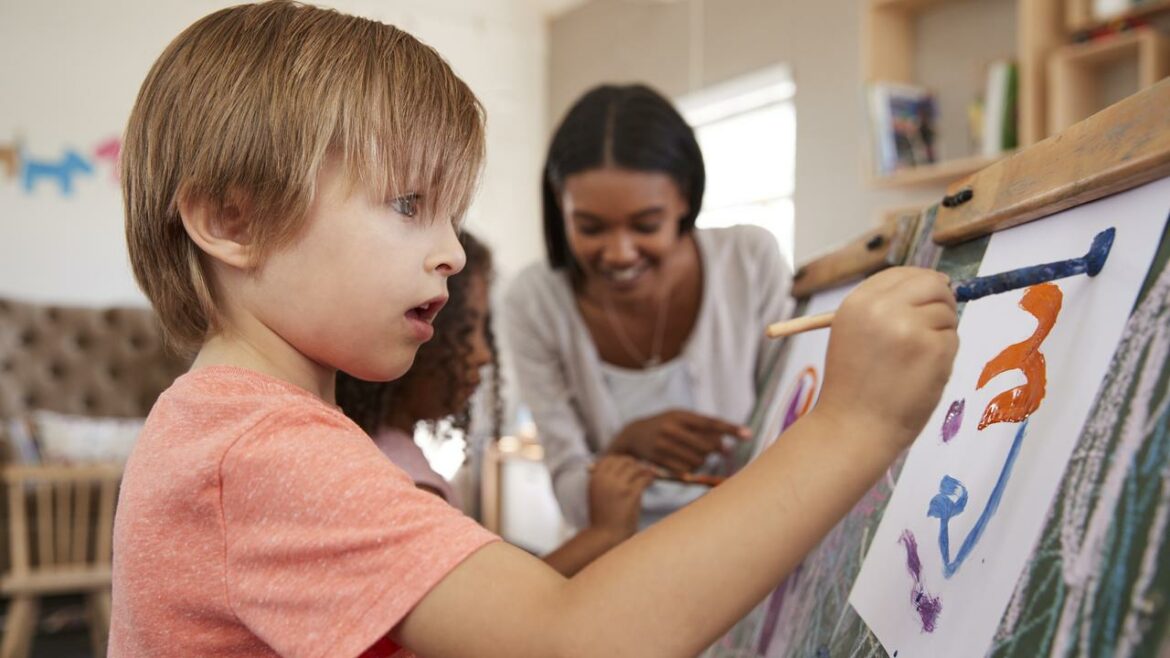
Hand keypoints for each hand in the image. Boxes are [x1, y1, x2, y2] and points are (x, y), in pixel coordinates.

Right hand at [588, 455, 654, 539]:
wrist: (605, 536)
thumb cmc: (602, 518)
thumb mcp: (597, 495)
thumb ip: (605, 481)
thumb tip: (620, 468)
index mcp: (596, 478)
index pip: (610, 459)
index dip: (620, 462)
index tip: (628, 468)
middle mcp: (606, 479)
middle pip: (624, 461)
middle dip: (633, 465)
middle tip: (640, 472)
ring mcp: (619, 486)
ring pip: (636, 467)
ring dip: (643, 471)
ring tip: (648, 475)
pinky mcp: (631, 494)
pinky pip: (645, 478)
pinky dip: (650, 478)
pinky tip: (651, 481)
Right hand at [608, 409, 750, 472]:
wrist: (632, 435)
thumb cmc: (664, 425)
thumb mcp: (679, 417)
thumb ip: (701, 426)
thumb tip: (726, 443)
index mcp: (679, 415)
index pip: (710, 422)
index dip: (730, 429)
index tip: (748, 434)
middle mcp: (671, 429)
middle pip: (707, 445)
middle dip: (717, 450)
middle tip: (721, 450)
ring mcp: (664, 446)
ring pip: (698, 460)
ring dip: (704, 460)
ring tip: (699, 454)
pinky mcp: (660, 461)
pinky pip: (686, 470)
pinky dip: (692, 469)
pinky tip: (687, 462)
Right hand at [814, 267, 958, 453]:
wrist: (853, 428)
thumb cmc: (854, 387)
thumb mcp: (854, 334)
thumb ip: (883, 308)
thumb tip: (934, 285)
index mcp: (858, 303)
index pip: (901, 273)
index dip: (920, 282)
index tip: (930, 295)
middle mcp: (883, 308)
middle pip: (931, 284)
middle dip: (941, 300)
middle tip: (935, 325)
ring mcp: (910, 327)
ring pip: (946, 314)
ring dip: (940, 334)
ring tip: (915, 362)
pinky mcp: (934, 349)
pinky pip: (953, 340)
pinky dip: (944, 356)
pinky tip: (922, 375)